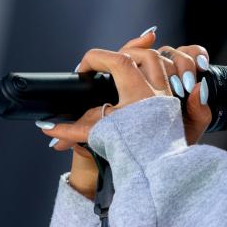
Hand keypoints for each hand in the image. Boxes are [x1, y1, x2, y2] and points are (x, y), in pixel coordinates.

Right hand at [38, 29, 212, 199]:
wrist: (162, 172)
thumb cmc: (135, 156)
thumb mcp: (102, 138)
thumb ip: (74, 130)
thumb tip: (47, 127)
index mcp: (139, 95)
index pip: (117, 61)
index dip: (96, 58)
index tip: (84, 70)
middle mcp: (158, 92)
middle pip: (146, 55)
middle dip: (125, 54)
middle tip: (109, 65)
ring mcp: (171, 97)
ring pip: (165, 63)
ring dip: (147, 61)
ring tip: (129, 67)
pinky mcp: (178, 104)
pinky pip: (176, 78)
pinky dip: (164, 73)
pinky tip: (149, 78)